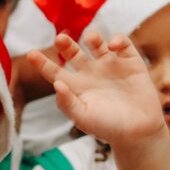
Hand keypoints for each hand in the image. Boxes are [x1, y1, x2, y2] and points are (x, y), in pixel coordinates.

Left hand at [27, 31, 165, 149]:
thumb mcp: (83, 117)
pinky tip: (113, 46)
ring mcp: (110, 67)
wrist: (138, 132)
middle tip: (60, 39)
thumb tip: (56, 83)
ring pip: (97, 45)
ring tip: (90, 38)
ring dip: (93, 37)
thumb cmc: (108, 128)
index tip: (31, 54)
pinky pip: (122, 45)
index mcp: (77, 87)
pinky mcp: (130, 63)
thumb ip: (67, 102)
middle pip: (74, 53)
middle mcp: (91, 74)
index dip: (42, 63)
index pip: (55, 71)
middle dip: (66, 44)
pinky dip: (118, 40)